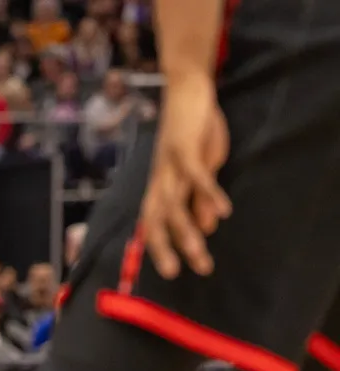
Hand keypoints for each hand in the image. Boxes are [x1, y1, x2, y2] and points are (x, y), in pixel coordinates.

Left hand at [140, 76, 232, 279]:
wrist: (187, 90)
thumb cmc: (192, 132)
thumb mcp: (200, 169)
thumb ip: (199, 197)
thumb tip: (206, 226)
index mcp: (161, 185)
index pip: (152, 222)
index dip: (157, 247)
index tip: (170, 272)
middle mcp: (161, 179)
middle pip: (158, 219)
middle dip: (167, 248)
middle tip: (182, 273)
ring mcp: (171, 164)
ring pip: (173, 203)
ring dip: (186, 231)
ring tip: (200, 254)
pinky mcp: (185, 148)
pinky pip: (196, 175)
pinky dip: (209, 193)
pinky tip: (225, 211)